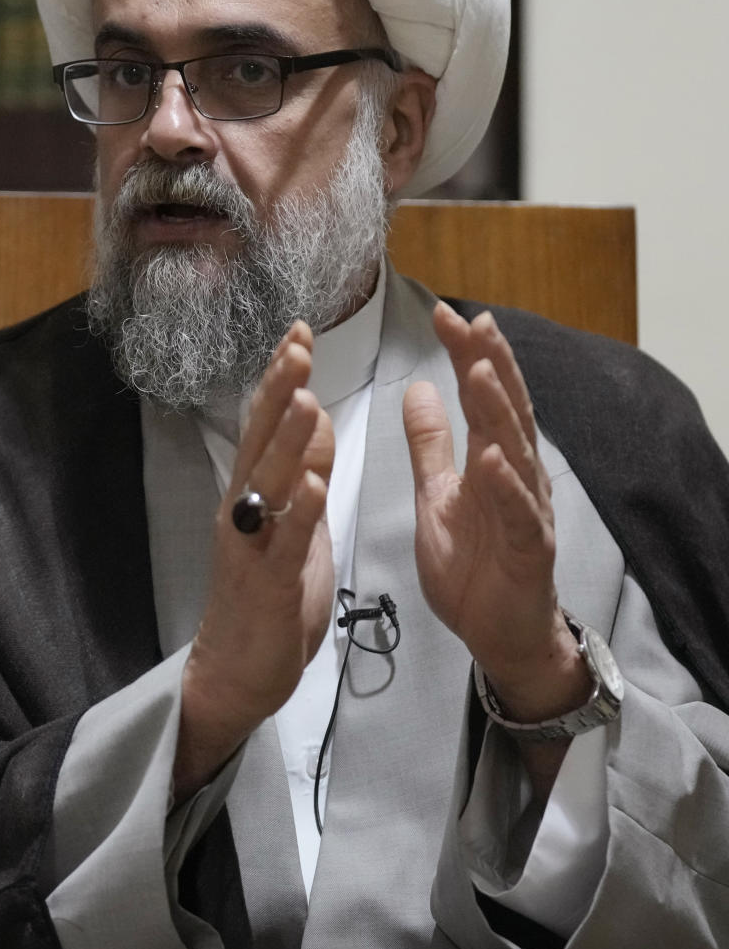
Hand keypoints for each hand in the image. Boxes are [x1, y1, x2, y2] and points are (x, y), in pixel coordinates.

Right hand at [175, 321, 334, 799]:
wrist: (237, 671)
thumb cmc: (270, 593)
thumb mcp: (296, 522)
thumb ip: (303, 470)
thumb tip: (314, 417)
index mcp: (254, 490)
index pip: (267, 422)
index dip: (281, 377)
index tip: (300, 331)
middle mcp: (244, 508)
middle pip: (261, 438)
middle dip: (280, 389)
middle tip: (299, 342)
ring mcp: (249, 544)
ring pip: (268, 482)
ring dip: (287, 439)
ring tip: (306, 396)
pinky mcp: (264, 583)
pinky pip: (283, 542)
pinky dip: (299, 511)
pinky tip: (315, 483)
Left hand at [402, 303, 587, 725]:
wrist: (499, 635)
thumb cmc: (474, 566)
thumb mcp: (436, 496)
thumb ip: (430, 444)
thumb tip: (420, 387)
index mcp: (490, 459)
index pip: (479, 396)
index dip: (465, 355)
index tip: (444, 314)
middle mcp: (514, 475)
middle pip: (505, 411)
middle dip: (490, 364)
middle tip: (474, 322)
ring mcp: (526, 510)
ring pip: (515, 452)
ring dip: (498, 412)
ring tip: (481, 372)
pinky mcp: (529, 549)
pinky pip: (518, 513)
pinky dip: (506, 485)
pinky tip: (492, 457)